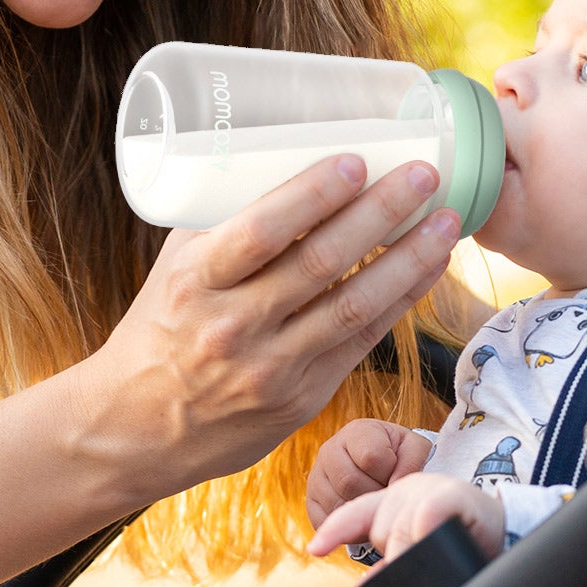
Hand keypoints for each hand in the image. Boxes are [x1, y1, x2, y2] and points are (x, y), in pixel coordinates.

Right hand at [86, 156, 459, 498]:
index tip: (356, 159)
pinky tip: (428, 268)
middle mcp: (233, 326)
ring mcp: (272, 367)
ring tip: (446, 220)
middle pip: (321, 262)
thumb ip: (227, 223)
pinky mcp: (302, 398)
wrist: (140, 427)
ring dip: (409, 258)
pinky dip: (401, 300)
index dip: (313, 194)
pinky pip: (362, 341)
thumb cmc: (161, 329)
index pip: (262, 231)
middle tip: (423, 174)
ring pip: (354, 305)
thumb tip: (291, 162)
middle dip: (380, 213)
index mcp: (196, 282)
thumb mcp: (176, 268)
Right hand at [305, 418, 431, 529]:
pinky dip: (347, 526)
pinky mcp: (311, 502)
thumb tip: (394, 485)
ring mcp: (316, 477)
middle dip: (374, 494)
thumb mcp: (413, 449)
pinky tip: (361, 515)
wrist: (381, 465)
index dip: (390, 473)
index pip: (371, 457)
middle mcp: (330, 450)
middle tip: (385, 494)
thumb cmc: (399, 456)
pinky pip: (325, 522)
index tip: (396, 474)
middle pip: (350, 482)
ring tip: (375, 503)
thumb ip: (411, 462)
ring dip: (362, 512)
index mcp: (357, 432)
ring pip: (337, 504)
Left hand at [308, 472, 504, 564]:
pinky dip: (425, 531)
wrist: (507, 532)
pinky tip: (432, 537)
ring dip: (414, 551)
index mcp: (395, 501)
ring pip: (400, 529)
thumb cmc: (463, 542)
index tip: (314, 549)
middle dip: (396, 555)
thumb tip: (368, 583)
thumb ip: (394, 560)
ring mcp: (430, 488)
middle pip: (380, 530)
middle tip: (426, 557)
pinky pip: (426, 515)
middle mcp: (408, 489)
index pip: (355, 513)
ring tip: (438, 552)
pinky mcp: (454, 494)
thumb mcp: (422, 548)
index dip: (333, 530)